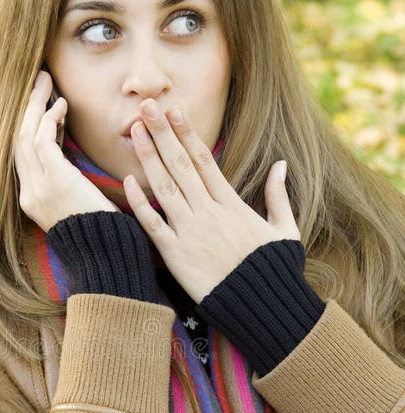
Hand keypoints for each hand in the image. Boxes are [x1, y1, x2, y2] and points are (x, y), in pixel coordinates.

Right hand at [14, 70, 119, 231]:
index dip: (33, 126)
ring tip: (46, 81)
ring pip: (25, 136)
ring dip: (36, 105)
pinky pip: (42, 141)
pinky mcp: (53, 181)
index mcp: (32, 202)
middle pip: (18, 141)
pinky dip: (50, 120)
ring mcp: (37, 188)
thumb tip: (71, 166)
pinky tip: (62, 105)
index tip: (45, 106)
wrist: (106, 255)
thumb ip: (69, 185)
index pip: (24, 155)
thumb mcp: (78, 208)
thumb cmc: (102, 234)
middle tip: (38, 82)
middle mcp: (28, 194)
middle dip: (28, 108)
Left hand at [122, 100, 300, 301]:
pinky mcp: (175, 255)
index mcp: (232, 203)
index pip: (204, 160)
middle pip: (180, 164)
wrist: (260, 306)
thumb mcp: (284, 230)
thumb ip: (278, 196)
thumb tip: (282, 165)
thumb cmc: (272, 270)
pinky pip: (152, 224)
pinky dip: (139, 202)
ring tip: (133, 130)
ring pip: (164, 187)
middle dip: (162, 132)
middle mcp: (208, 212)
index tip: (174, 110)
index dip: (187, 133)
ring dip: (147, 157)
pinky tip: (127, 180)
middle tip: (145, 106)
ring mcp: (190, 232)